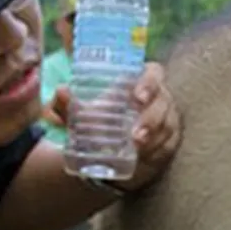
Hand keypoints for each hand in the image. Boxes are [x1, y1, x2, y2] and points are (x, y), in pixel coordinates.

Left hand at [51, 62, 181, 192]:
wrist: (111, 148)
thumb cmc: (101, 119)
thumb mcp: (83, 112)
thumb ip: (68, 104)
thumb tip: (61, 92)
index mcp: (139, 81)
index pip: (153, 73)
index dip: (149, 83)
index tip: (137, 97)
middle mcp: (158, 97)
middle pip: (163, 102)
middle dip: (151, 118)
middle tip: (135, 134)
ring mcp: (167, 119)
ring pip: (168, 125)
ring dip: (154, 137)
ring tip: (137, 147)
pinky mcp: (169, 140)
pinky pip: (168, 144)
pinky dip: (157, 150)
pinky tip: (146, 156)